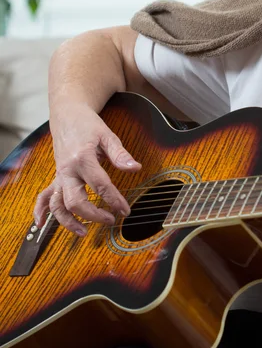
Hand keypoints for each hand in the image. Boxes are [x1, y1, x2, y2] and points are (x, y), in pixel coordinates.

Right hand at [33, 104, 139, 235]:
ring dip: (68, 221)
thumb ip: (120, 154)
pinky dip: (41, 211)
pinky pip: (44, 197)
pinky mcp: (56, 177)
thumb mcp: (107, 135)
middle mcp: (67, 170)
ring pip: (58, 204)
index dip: (114, 200)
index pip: (100, 185)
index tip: (125, 210)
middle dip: (93, 215)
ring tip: (84, 232)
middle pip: (76, 200)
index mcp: (82, 158)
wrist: (67, 115)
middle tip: (111, 220)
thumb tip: (135, 168)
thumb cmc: (88, 125)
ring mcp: (60, 175)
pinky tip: (42, 224)